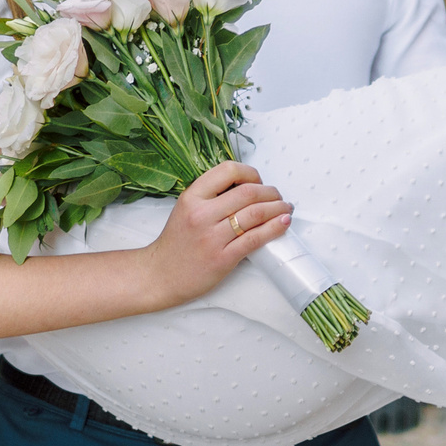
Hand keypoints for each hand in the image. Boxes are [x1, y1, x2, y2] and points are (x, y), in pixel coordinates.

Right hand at [138, 162, 289, 308]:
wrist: (160, 275)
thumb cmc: (176, 243)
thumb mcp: (186, 208)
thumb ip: (211, 196)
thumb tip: (248, 188)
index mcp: (192, 197)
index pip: (228, 170)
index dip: (251, 173)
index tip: (259, 181)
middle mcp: (201, 214)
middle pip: (248, 192)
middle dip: (270, 192)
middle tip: (278, 197)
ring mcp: (212, 237)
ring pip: (255, 214)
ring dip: (277, 208)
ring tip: (286, 209)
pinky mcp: (222, 258)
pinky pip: (254, 239)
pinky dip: (274, 229)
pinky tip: (283, 224)